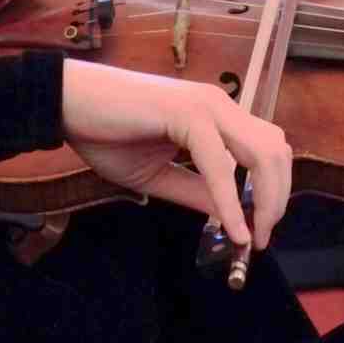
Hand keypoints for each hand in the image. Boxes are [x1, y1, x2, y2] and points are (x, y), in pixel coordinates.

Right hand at [59, 59, 292, 248]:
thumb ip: (195, 192)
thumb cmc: (104, 133)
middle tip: (261, 238)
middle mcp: (219, 104)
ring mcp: (206, 105)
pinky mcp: (187, 113)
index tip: (259, 232)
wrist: (66, 104)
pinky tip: (233, 228)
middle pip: (276, 150)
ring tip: (252, 235)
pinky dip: (231, 200)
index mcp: (215, 114)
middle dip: (278, 198)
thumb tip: (229, 218)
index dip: (272, 192)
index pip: (266, 149)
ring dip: (265, 199)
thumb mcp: (157, 174)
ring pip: (262, 152)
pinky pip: (219, 164)